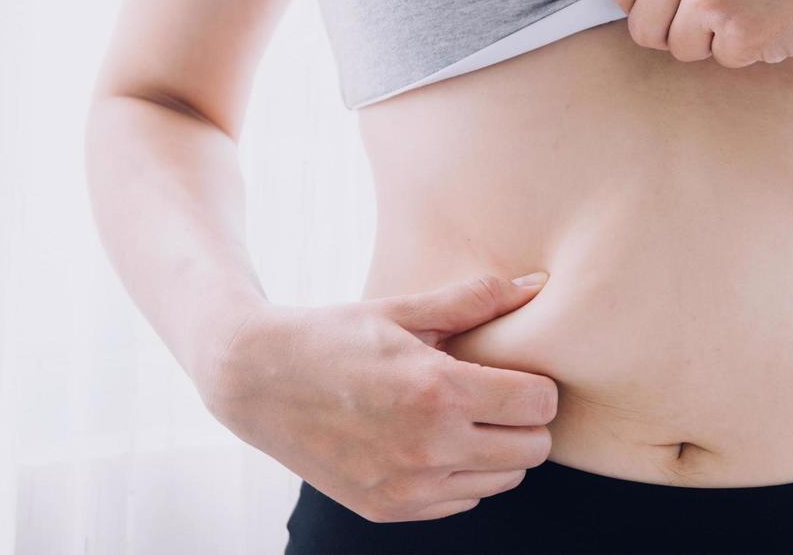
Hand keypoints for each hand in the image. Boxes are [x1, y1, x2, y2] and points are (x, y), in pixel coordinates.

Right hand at [199, 273, 559, 521]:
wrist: (253, 380)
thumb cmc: (333, 337)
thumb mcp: (402, 311)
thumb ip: (475, 300)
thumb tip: (537, 283)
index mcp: (438, 392)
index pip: (540, 404)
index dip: (537, 386)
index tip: (517, 375)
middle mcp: (427, 446)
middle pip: (533, 449)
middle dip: (526, 421)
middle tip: (497, 398)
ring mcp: (407, 485)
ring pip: (504, 480)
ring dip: (498, 451)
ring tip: (466, 420)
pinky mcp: (387, 508)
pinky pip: (462, 501)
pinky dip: (462, 475)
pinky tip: (435, 444)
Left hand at [606, 0, 792, 67]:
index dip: (653, 3)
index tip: (683, 4)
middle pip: (643, 27)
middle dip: (678, 31)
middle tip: (726, 16)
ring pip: (682, 49)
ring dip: (717, 41)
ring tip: (764, 6)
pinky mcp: (743, 33)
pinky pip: (726, 60)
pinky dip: (754, 48)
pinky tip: (787, 15)